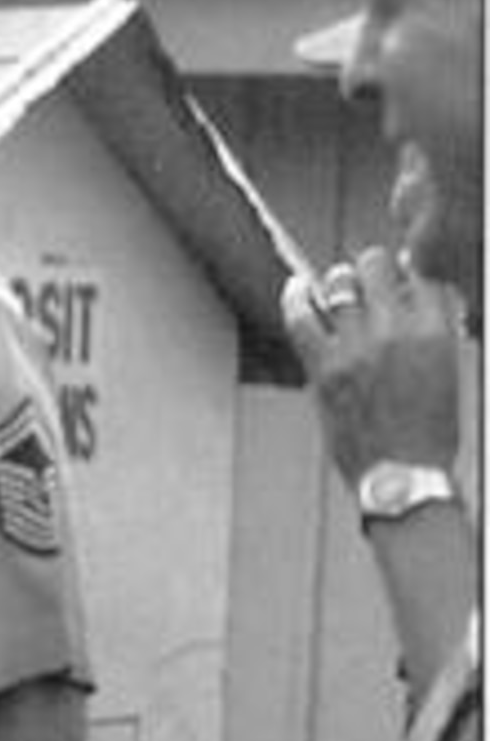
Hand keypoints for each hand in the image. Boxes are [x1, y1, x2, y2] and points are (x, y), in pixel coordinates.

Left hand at [281, 241, 461, 486]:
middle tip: (371, 282)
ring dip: (340, 282)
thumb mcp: (446, 370)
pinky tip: (295, 288)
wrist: (402, 475)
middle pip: (376, 265)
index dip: (408, 278)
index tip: (402, 286)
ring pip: (339, 283)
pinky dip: (294, 297)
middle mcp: (396, 329)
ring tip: (341, 290)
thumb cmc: (428, 430)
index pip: (420, 276)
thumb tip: (411, 302)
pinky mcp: (324, 367)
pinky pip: (300, 317)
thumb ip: (429, 331)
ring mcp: (356, 346)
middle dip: (374, 269)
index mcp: (436, 329)